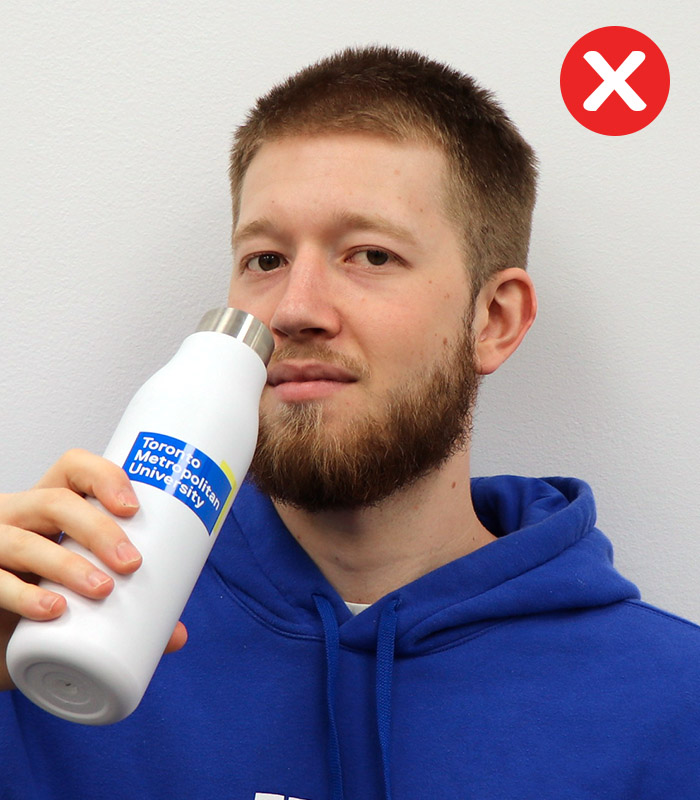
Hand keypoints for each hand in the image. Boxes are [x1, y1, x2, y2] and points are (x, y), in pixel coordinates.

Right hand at [0, 449, 186, 690]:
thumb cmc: (41, 606)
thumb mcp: (84, 599)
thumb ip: (130, 612)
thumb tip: (178, 635)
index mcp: (49, 507)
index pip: (73, 469)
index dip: (104, 477)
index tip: (134, 508)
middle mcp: (17, 517)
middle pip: (56, 501)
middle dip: (99, 529)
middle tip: (131, 563)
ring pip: (24, 541)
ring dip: (68, 564)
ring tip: (102, 589)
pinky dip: (26, 596)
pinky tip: (53, 609)